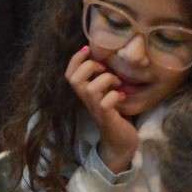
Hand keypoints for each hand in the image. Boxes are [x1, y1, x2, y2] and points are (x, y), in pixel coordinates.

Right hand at [66, 46, 139, 173]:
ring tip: (118, 83)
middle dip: (89, 66)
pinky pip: (106, 103)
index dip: (75, 59)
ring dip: (106, 80)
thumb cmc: (116, 115)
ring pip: (90, 89)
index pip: (69, 74)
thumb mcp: (107, 93)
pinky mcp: (107, 118)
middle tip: (105, 68)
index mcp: (85, 93)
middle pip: (74, 79)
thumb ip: (103, 79)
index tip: (88, 49)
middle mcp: (87, 101)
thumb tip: (109, 56)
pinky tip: (122, 97)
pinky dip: (115, 96)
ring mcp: (96, 110)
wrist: (121, 142)